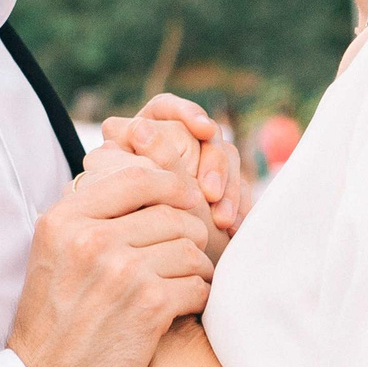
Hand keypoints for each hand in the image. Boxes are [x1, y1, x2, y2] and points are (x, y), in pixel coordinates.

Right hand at [7, 165, 215, 366]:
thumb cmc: (54, 324)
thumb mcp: (53, 255)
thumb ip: (89, 217)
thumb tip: (142, 181)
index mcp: (65, 220)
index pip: (137, 178)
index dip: (172, 185)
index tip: (185, 200)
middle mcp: (92, 239)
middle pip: (172, 214)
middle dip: (189, 234)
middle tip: (186, 255)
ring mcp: (122, 271)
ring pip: (191, 249)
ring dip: (197, 268)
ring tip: (186, 282)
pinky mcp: (149, 306)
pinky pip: (198, 284)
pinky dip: (198, 296)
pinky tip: (184, 307)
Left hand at [99, 93, 246, 248]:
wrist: (140, 259)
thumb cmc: (130, 216)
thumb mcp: (138, 187)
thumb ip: (142, 157)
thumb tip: (138, 127)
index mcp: (146, 129)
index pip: (168, 107)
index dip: (188, 112)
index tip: (203, 129)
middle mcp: (175, 140)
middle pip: (205, 136)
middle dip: (213, 164)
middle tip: (210, 194)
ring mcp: (199, 161)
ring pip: (226, 159)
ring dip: (229, 189)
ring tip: (223, 221)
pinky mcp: (219, 184)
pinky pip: (237, 187)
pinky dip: (238, 206)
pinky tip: (234, 227)